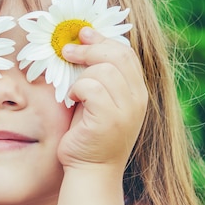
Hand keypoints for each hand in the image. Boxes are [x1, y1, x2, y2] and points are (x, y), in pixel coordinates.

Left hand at [57, 27, 147, 171]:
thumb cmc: (88, 133)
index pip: (126, 52)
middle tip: (66, 51)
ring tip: (73, 91)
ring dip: (81, 75)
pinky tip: (72, 100)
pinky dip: (77, 90)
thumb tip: (82, 41)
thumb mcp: (98, 100)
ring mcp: (127, 110)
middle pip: (117, 55)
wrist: (91, 170)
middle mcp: (138, 99)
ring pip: (104, 70)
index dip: (102, 39)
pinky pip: (91, 87)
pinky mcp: (110, 119)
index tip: (82, 34)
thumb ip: (98, 75)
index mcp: (137, 91)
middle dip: (88, 49)